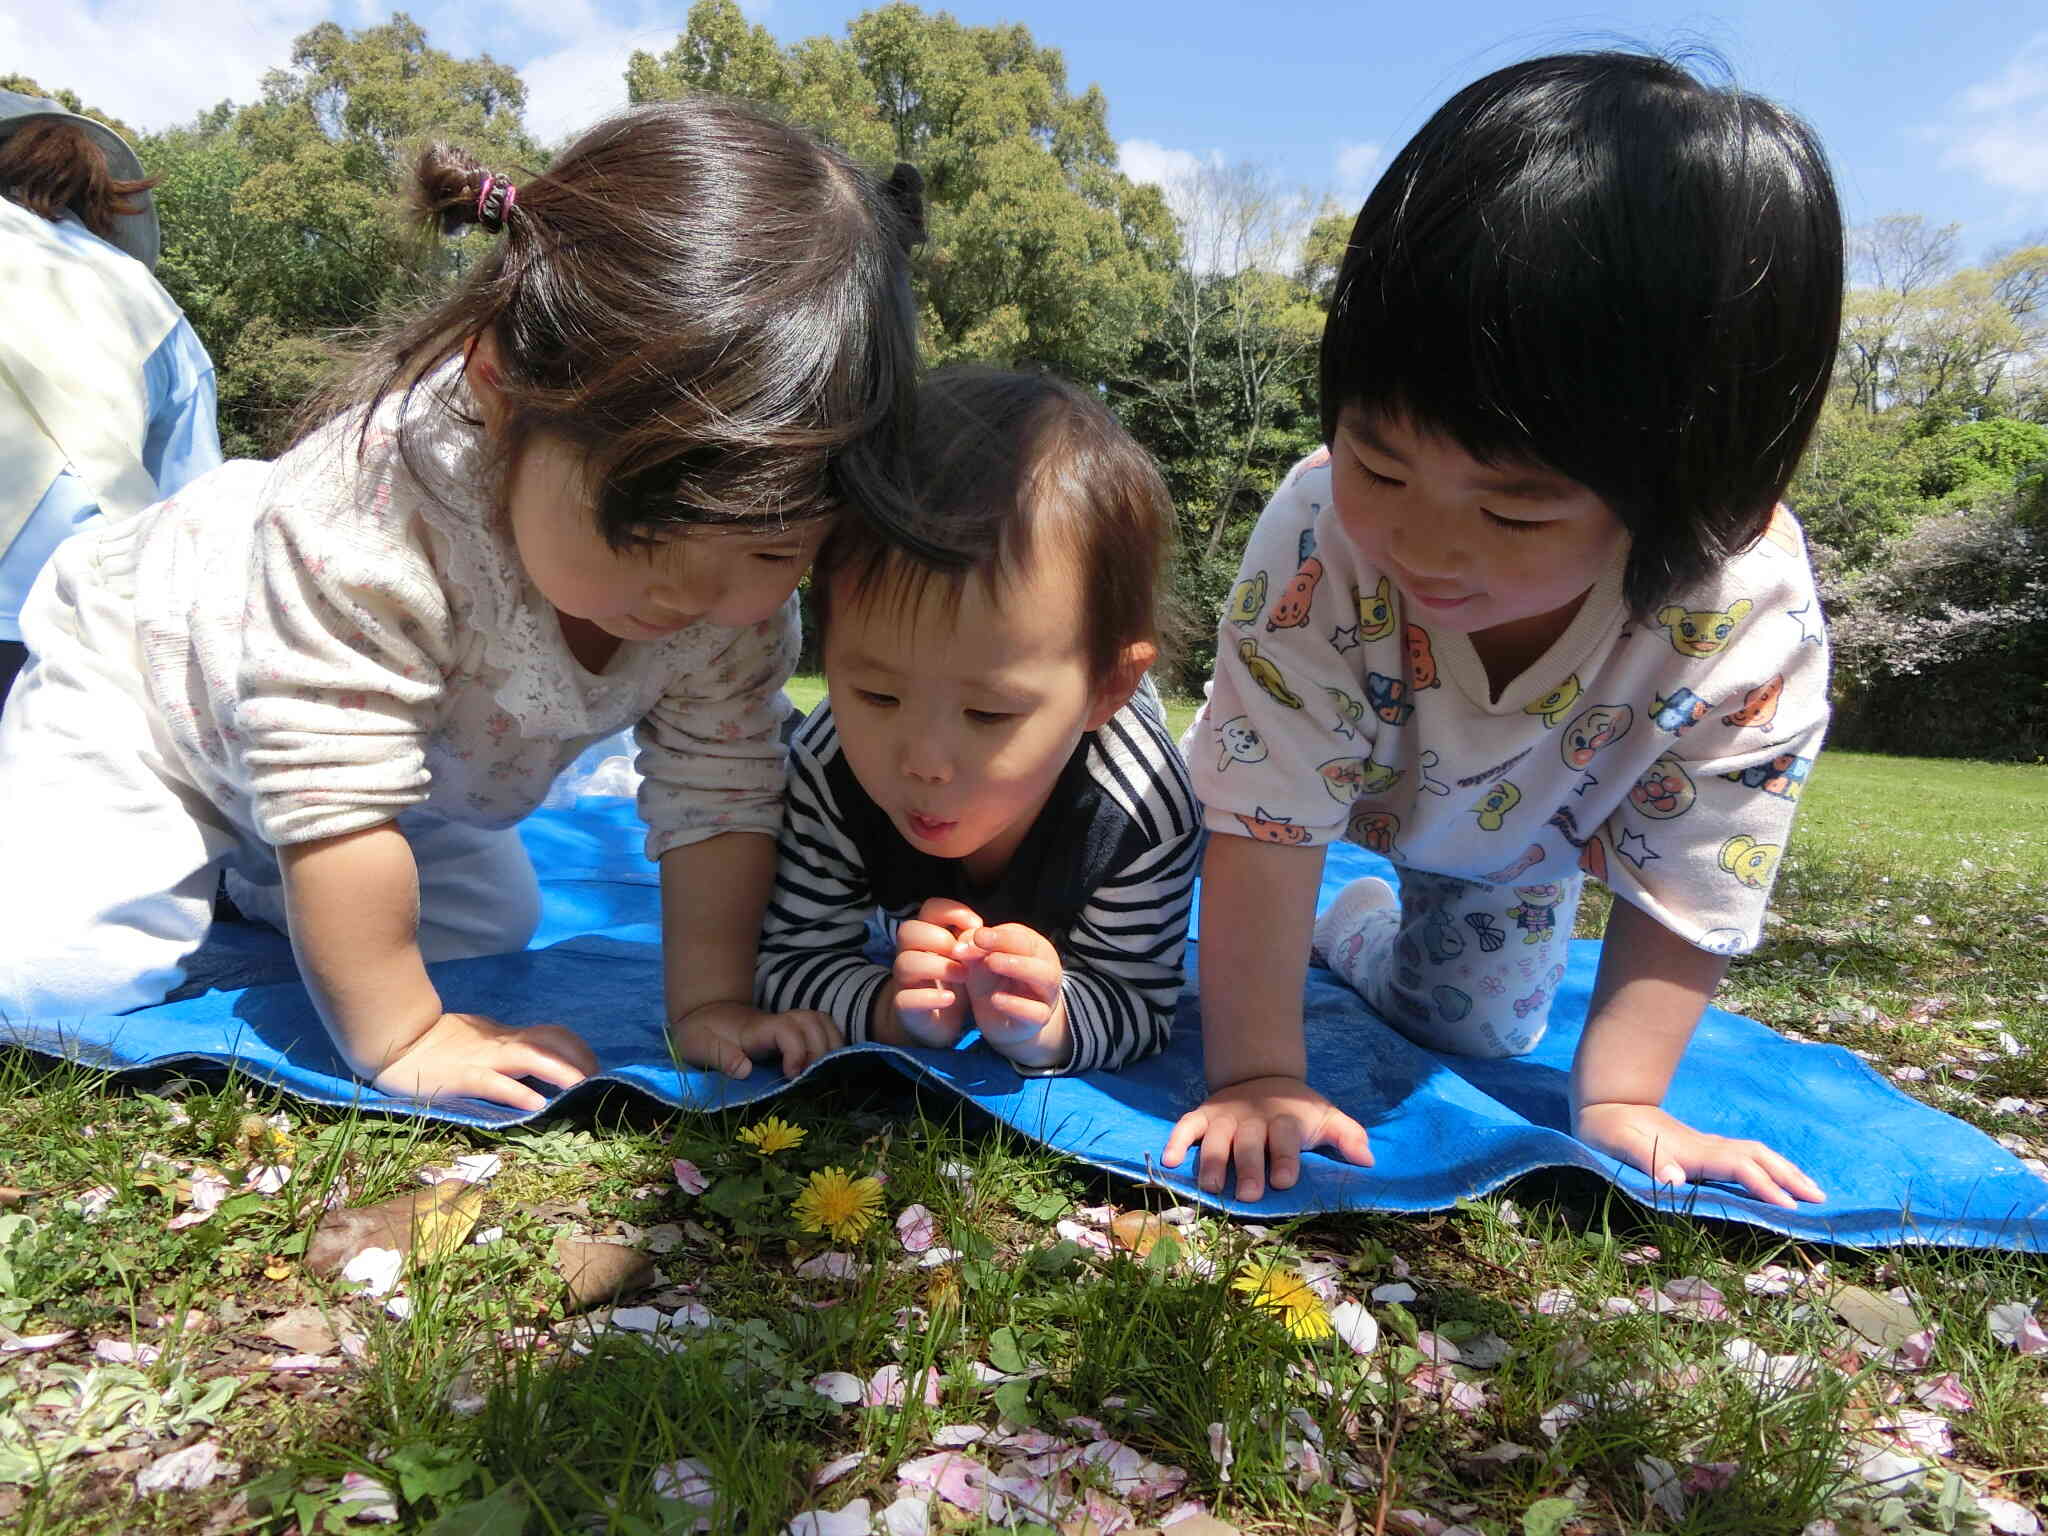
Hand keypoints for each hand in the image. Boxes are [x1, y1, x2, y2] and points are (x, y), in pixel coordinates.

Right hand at [370, 1011, 597, 1110]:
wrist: (398, 1040)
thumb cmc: (439, 1042)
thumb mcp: (481, 1040)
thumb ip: (506, 1048)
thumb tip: (535, 1059)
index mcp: (506, 1037)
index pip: (551, 1034)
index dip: (578, 1048)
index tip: (594, 1067)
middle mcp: (501, 1043)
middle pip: (552, 1040)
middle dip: (580, 1058)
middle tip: (598, 1081)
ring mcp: (483, 1059)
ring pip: (530, 1057)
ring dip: (560, 1071)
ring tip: (582, 1088)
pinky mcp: (462, 1076)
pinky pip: (494, 1082)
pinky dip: (517, 1092)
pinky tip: (535, 1106)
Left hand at [671, 1000, 840, 1079]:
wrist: (704, 1014)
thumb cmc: (701, 1034)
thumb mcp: (699, 1046)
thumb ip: (721, 1056)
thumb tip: (746, 1070)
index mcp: (757, 1028)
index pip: (788, 1030)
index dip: (797, 1051)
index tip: (791, 1076)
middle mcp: (777, 1021)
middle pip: (814, 1022)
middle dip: (821, 1049)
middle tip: (811, 1077)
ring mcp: (786, 1024)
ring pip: (822, 1022)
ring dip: (830, 1044)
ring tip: (822, 1072)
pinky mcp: (791, 1031)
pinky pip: (821, 1028)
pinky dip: (830, 1043)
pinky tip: (823, 1064)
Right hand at [889, 897, 982, 1047]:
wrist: (941, 1020)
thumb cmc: (955, 981)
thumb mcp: (968, 958)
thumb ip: (972, 942)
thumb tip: (978, 931)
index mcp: (927, 935)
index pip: (930, 908)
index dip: (953, 912)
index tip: (977, 925)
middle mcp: (910, 952)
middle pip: (909, 931)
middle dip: (941, 939)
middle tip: (966, 956)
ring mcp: (904, 979)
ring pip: (906, 963)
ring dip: (939, 967)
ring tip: (964, 976)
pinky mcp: (904, 1005)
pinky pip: (905, 998)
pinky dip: (930, 997)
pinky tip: (950, 999)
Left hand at [962, 922, 1069, 1069]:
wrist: (1001, 1021)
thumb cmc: (992, 982)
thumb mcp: (980, 964)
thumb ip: (973, 950)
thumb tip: (962, 942)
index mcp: (1032, 947)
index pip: (1019, 936)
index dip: (997, 935)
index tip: (976, 935)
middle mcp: (1045, 966)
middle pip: (1035, 951)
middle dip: (1007, 944)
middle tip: (981, 943)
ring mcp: (1046, 993)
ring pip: (1044, 977)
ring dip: (1018, 966)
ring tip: (991, 962)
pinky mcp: (1041, 1018)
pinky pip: (1037, 1011)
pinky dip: (1017, 1005)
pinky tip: (996, 999)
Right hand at [1161, 1075, 1373, 1201]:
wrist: (1262, 1076)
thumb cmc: (1297, 1110)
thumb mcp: (1326, 1116)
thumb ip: (1348, 1136)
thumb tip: (1368, 1160)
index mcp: (1285, 1119)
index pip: (1285, 1137)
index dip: (1284, 1158)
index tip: (1284, 1181)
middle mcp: (1253, 1117)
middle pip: (1248, 1142)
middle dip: (1248, 1168)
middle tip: (1247, 1195)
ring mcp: (1225, 1117)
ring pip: (1216, 1139)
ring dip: (1213, 1162)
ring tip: (1212, 1187)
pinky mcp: (1202, 1116)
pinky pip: (1185, 1126)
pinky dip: (1175, 1141)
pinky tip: (1170, 1161)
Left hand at [1574, 1101, 1823, 1207]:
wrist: (1605, 1102)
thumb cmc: (1607, 1127)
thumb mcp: (1617, 1144)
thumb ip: (1646, 1159)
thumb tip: (1676, 1178)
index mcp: (1690, 1150)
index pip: (1737, 1166)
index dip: (1762, 1184)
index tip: (1787, 1206)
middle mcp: (1705, 1146)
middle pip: (1757, 1157)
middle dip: (1789, 1176)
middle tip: (1820, 1198)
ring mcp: (1705, 1145)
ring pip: (1755, 1153)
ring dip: (1784, 1169)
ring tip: (1810, 1189)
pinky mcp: (1702, 1148)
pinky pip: (1745, 1156)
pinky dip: (1768, 1166)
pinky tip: (1776, 1177)